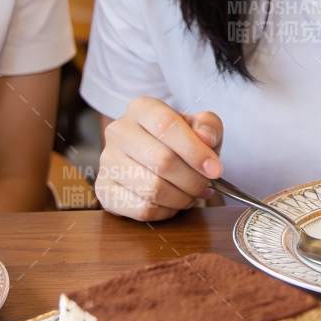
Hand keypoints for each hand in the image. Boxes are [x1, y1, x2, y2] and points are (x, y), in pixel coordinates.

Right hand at [96, 96, 223, 220]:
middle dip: (192, 180)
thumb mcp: (199, 127)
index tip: (215, 169)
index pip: (167, 126)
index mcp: (141, 108)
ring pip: (152, 189)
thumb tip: (206, 139)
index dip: (195, 151)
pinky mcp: (105, 191)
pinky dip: (166, 211)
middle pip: (162, 161)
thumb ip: (209, 127)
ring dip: (181, 198)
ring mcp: (107, 162)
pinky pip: (142, 209)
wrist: (152, 157)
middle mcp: (118, 131)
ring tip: (192, 194)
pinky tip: (173, 203)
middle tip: (206, 186)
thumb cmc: (179, 141)